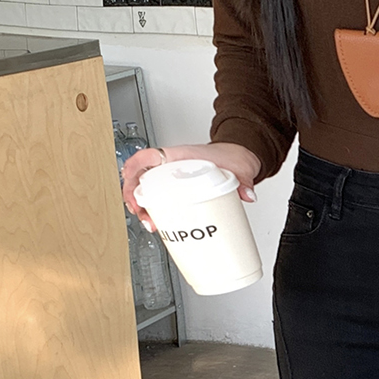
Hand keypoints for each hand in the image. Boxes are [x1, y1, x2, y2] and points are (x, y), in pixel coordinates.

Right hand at [122, 142, 262, 222]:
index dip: (134, 168)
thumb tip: (248, 194)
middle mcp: (171, 165)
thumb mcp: (238, 168)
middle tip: (141, 214)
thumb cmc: (230, 157)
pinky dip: (152, 208)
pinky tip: (155, 221)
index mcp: (180, 155)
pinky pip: (157, 196)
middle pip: (141, 177)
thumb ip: (244, 181)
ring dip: (141, 206)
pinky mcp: (176, 189)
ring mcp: (171, 177)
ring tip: (149, 223)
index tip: (131, 183)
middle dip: (134, 196)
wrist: (237, 157)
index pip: (148, 156)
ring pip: (146, 189)